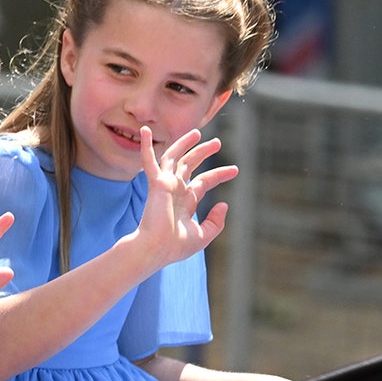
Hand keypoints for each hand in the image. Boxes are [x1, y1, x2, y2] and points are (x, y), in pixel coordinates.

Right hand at [134, 127, 237, 265]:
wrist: (157, 249)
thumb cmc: (176, 247)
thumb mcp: (203, 235)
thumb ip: (216, 221)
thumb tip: (224, 204)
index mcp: (185, 202)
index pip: (203, 182)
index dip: (219, 174)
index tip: (235, 170)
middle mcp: (175, 190)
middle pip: (190, 165)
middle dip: (203, 153)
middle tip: (217, 143)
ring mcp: (165, 185)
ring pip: (174, 157)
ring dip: (184, 144)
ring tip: (197, 133)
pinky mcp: (156, 183)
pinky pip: (150, 161)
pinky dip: (147, 146)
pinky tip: (146, 131)